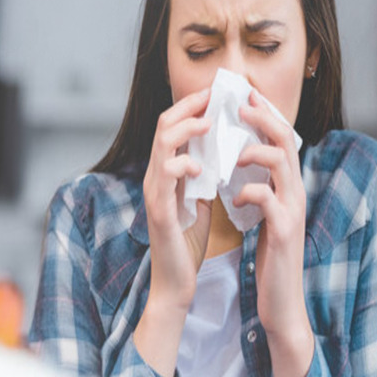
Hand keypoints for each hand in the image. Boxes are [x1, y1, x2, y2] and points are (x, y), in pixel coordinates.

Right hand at [143, 87, 213, 311]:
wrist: (176, 283)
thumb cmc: (188, 244)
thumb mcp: (200, 201)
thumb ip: (204, 177)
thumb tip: (221, 155)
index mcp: (167, 174)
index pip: (173, 127)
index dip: (192, 106)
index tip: (216, 92)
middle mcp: (156, 178)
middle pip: (164, 126)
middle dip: (189, 106)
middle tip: (213, 95)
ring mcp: (155, 193)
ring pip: (162, 145)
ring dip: (187, 128)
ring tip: (209, 122)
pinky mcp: (159, 212)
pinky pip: (165, 179)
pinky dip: (184, 166)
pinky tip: (202, 168)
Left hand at [234, 88, 313, 376]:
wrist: (282, 301)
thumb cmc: (270, 258)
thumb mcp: (265, 217)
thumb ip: (259, 190)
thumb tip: (240, 166)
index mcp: (287, 188)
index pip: (281, 141)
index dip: (265, 116)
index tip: (244, 96)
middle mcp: (295, 193)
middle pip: (287, 141)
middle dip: (264, 117)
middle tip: (242, 101)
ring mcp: (293, 210)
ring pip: (283, 164)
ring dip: (256, 149)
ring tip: (236, 151)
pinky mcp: (285, 231)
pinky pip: (270, 199)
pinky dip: (251, 191)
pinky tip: (236, 197)